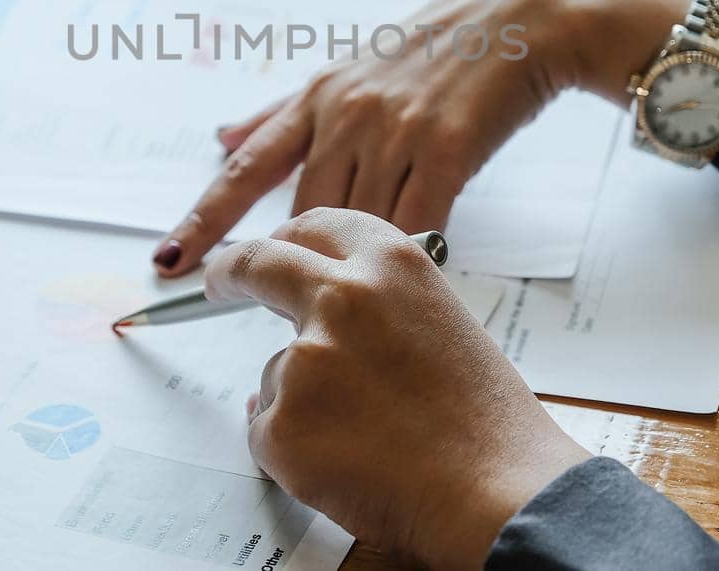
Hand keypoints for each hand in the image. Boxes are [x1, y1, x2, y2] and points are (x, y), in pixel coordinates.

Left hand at [152, 0, 694, 275]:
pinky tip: (413, 273)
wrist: (523, 17)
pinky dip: (409, 253)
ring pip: (356, 225)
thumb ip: (280, 113)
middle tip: (293, 306)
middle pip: (300, 215)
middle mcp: (345, 115)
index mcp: (316, 98)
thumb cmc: (435, 47)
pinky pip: (415, 222)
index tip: (168, 262)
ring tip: (362, 296)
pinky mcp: (445, 147)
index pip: (245, 170)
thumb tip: (219, 138)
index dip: (203, 219)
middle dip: (292, 264)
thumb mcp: (346, 68)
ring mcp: (394, 130)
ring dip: (356, 265)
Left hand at [205, 208, 590, 568]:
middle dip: (231, 271)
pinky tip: (351, 464)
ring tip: (372, 437)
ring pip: (276, 373)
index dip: (282, 237)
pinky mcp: (282, 423)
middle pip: (259, 264)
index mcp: (390, 263)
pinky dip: (296, 452)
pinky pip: (269, 432)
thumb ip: (376, 306)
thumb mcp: (439, 323)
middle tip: (220, 283)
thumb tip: (318, 324)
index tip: (261, 249)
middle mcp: (340, 295)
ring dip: (303, 402)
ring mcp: (304, 359)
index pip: (312, 227)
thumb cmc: (485, 422)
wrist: (498, 492)